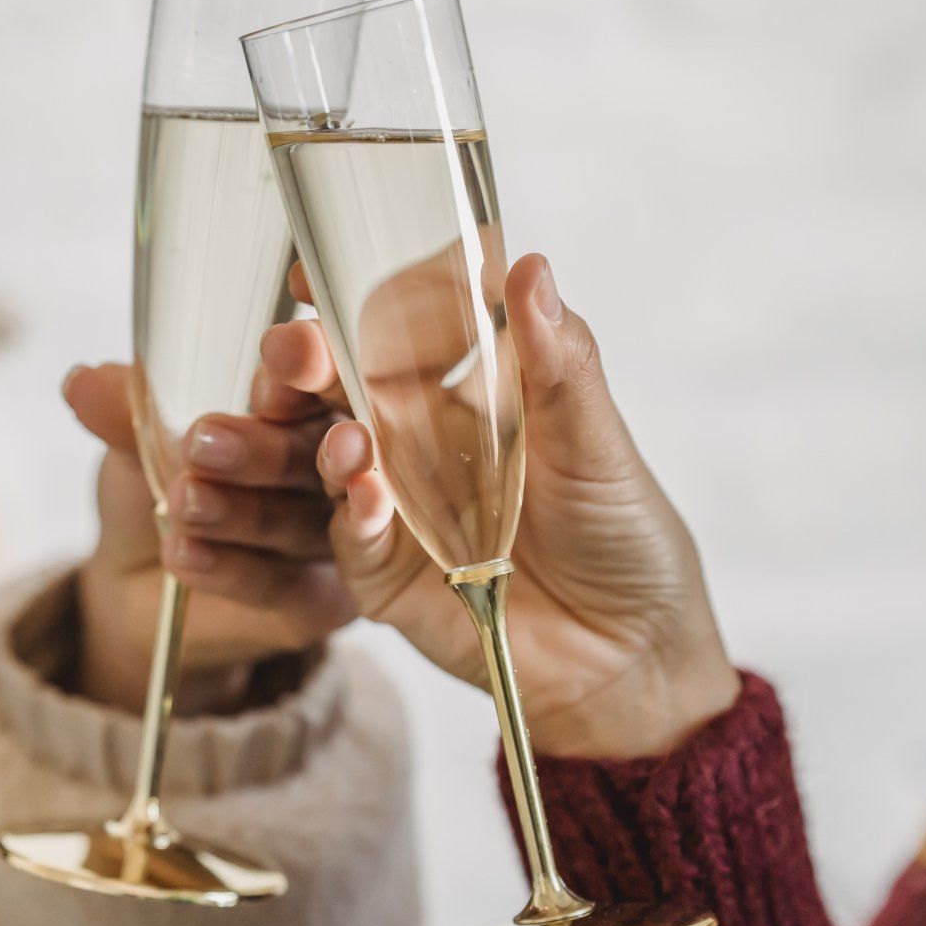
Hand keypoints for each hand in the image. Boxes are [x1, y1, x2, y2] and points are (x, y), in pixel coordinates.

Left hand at [69, 361, 357, 712]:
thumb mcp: (137, 442)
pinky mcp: (321, 603)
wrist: (131, 580)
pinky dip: (234, 570)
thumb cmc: (155, 487)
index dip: (305, 370)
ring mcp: (336, 541)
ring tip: (181, 503)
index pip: (322, 381)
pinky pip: (285, 586)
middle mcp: (335, 470)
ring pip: (300, 523)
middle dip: (264, 449)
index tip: (268, 364)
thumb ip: (128, 411)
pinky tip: (183, 555)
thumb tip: (82, 381)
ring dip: (240, 513)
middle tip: (204, 444)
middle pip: (321, 454)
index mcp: (305, 407)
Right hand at [262, 254, 738, 756]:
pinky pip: (354, 540)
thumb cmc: (625, 537)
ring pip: (327, 464)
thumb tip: (531, 268)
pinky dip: (354, 516)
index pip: (390, 334)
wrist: (634, 657)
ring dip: (306, 446)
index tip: (312, 272)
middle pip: (339, 394)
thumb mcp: (598, 444)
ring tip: (326, 437)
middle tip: (290, 351)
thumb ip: (557, 366)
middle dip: (303, 369)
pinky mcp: (387, 577)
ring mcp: (395, 509)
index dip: (348, 300)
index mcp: (461, 394)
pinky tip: (366, 496)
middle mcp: (416, 445)